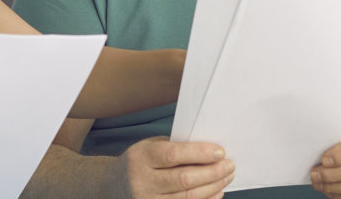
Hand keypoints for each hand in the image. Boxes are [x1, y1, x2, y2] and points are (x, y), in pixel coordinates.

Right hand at [113, 136, 234, 198]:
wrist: (111, 186)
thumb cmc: (140, 162)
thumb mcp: (150, 147)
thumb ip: (175, 147)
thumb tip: (209, 149)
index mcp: (142, 158)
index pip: (173, 155)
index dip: (199, 153)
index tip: (220, 151)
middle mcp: (143, 181)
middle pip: (184, 179)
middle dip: (212, 172)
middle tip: (230, 165)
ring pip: (188, 197)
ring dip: (213, 187)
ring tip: (227, 177)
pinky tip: (217, 192)